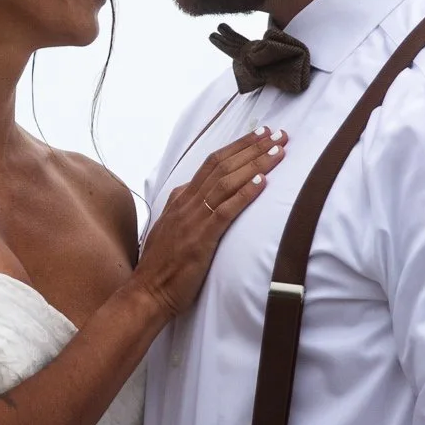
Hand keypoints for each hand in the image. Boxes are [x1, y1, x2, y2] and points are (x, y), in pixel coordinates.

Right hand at [133, 128, 286, 316]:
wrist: (147, 291)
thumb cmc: (161, 266)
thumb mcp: (170, 228)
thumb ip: (183, 209)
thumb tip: (194, 195)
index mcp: (180, 198)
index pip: (211, 163)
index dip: (237, 147)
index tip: (259, 135)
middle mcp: (186, 203)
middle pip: (222, 165)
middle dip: (252, 147)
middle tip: (277, 133)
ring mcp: (193, 219)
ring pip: (226, 181)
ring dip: (255, 163)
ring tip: (277, 150)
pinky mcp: (201, 238)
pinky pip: (226, 210)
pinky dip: (245, 193)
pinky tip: (262, 181)